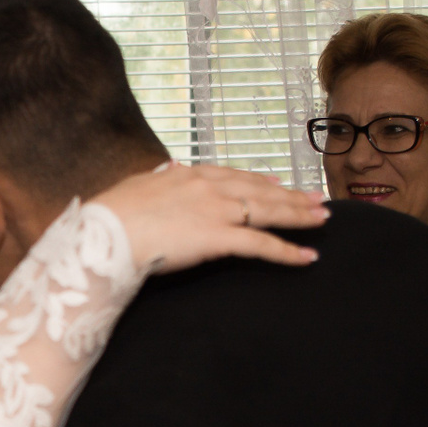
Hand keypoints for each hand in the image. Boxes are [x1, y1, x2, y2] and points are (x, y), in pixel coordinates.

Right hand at [97, 162, 329, 274]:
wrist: (105, 232)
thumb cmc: (112, 214)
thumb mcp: (137, 186)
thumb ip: (160, 178)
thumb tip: (170, 169)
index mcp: (189, 175)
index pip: (234, 175)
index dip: (259, 181)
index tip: (278, 184)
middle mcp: (209, 187)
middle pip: (260, 191)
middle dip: (291, 196)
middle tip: (316, 200)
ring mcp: (217, 211)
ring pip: (268, 212)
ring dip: (298, 216)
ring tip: (321, 219)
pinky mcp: (219, 238)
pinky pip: (262, 245)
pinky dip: (287, 252)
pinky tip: (307, 257)